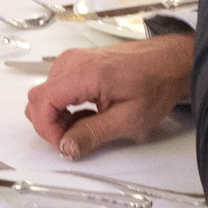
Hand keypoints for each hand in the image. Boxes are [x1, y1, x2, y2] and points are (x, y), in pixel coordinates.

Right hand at [25, 36, 195, 158]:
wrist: (169, 62)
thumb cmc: (155, 85)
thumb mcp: (128, 119)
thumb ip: (92, 134)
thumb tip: (65, 147)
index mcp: (84, 73)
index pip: (42, 101)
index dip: (47, 129)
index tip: (64, 145)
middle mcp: (72, 62)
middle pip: (38, 98)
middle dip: (50, 125)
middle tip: (74, 140)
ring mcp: (72, 60)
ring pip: (44, 95)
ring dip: (56, 117)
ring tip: (84, 128)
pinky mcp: (76, 63)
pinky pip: (55, 88)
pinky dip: (63, 107)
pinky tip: (85, 115)